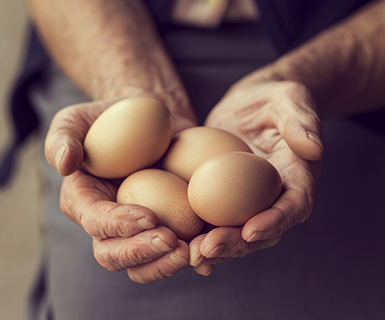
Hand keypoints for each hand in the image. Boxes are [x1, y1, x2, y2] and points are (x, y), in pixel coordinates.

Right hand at [45, 97, 196, 282]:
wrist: (151, 119)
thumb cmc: (112, 117)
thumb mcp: (78, 118)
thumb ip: (64, 137)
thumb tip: (65, 164)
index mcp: (84, 201)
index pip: (95, 222)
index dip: (118, 225)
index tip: (150, 216)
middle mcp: (108, 223)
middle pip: (115, 255)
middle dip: (142, 253)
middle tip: (172, 241)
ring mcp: (138, 229)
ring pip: (144, 264)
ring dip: (166, 264)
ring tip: (192, 252)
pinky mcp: (166, 225)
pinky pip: (173, 251)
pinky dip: (190, 258)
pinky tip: (206, 255)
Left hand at [190, 75, 322, 275]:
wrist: (250, 103)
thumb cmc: (273, 98)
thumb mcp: (289, 99)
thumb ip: (301, 120)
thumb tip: (313, 148)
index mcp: (296, 176)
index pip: (294, 205)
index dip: (276, 221)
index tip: (251, 230)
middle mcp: (274, 195)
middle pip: (262, 230)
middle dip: (237, 244)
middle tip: (208, 248)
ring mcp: (248, 199)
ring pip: (236, 232)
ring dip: (216, 247)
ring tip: (190, 253)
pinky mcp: (225, 197)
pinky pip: (215, 220)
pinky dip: (200, 235)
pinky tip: (179, 243)